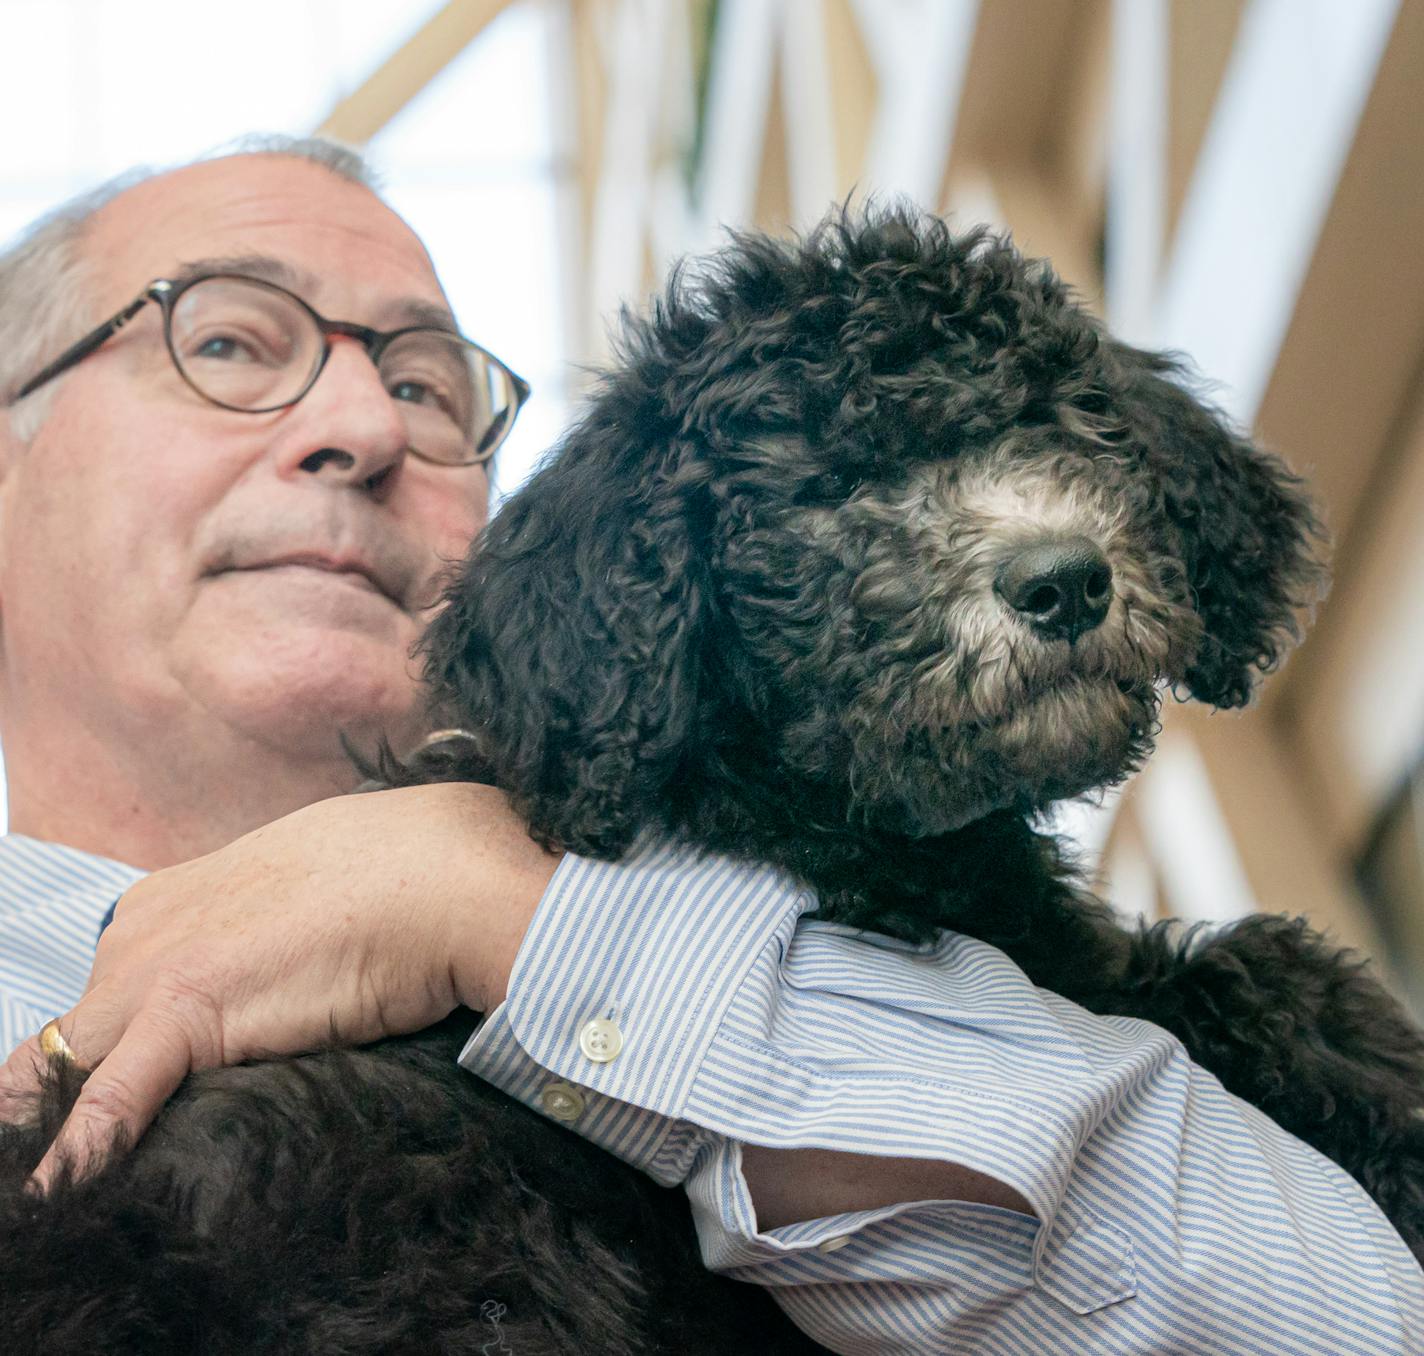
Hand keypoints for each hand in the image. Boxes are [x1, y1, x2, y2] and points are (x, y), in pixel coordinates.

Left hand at [0, 783, 558, 1188]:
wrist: (450, 874)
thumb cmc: (411, 873)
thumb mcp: (313, 895)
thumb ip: (272, 935)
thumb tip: (296, 973)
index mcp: (177, 897)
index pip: (111, 991)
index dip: (114, 1049)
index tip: (123, 1095)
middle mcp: (147, 926)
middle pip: (73, 1033)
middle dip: (66, 1095)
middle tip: (94, 1155)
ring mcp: (158, 965)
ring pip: (64, 1066)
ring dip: (51, 1130)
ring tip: (50, 1199)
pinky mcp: (188, 1009)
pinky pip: (109, 1100)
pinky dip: (75, 1155)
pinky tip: (51, 1198)